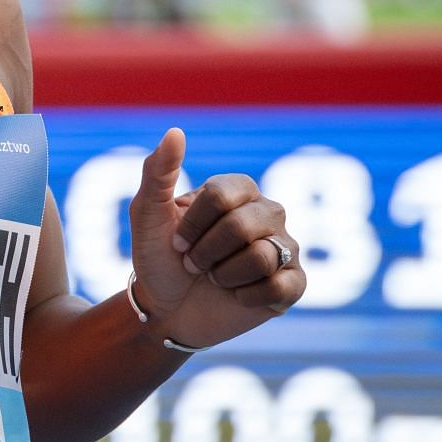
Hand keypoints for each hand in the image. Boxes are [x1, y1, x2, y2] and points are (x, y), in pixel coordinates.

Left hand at [127, 128, 305, 349]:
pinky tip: (236, 297)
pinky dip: (245, 297)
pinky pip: (280, 286)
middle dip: (205, 253)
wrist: (165, 310)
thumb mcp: (147, 214)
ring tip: (215, 279)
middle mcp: (268, 213)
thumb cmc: (158, 257)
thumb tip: (175, 132)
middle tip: (194, 265)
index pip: (222, 196)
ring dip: (223, 276)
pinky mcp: (294, 284)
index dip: (192, 226)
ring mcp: (284, 247)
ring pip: (262, 257)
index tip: (177, 242)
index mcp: (237, 189)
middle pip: (242, 226)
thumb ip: (158, 171)